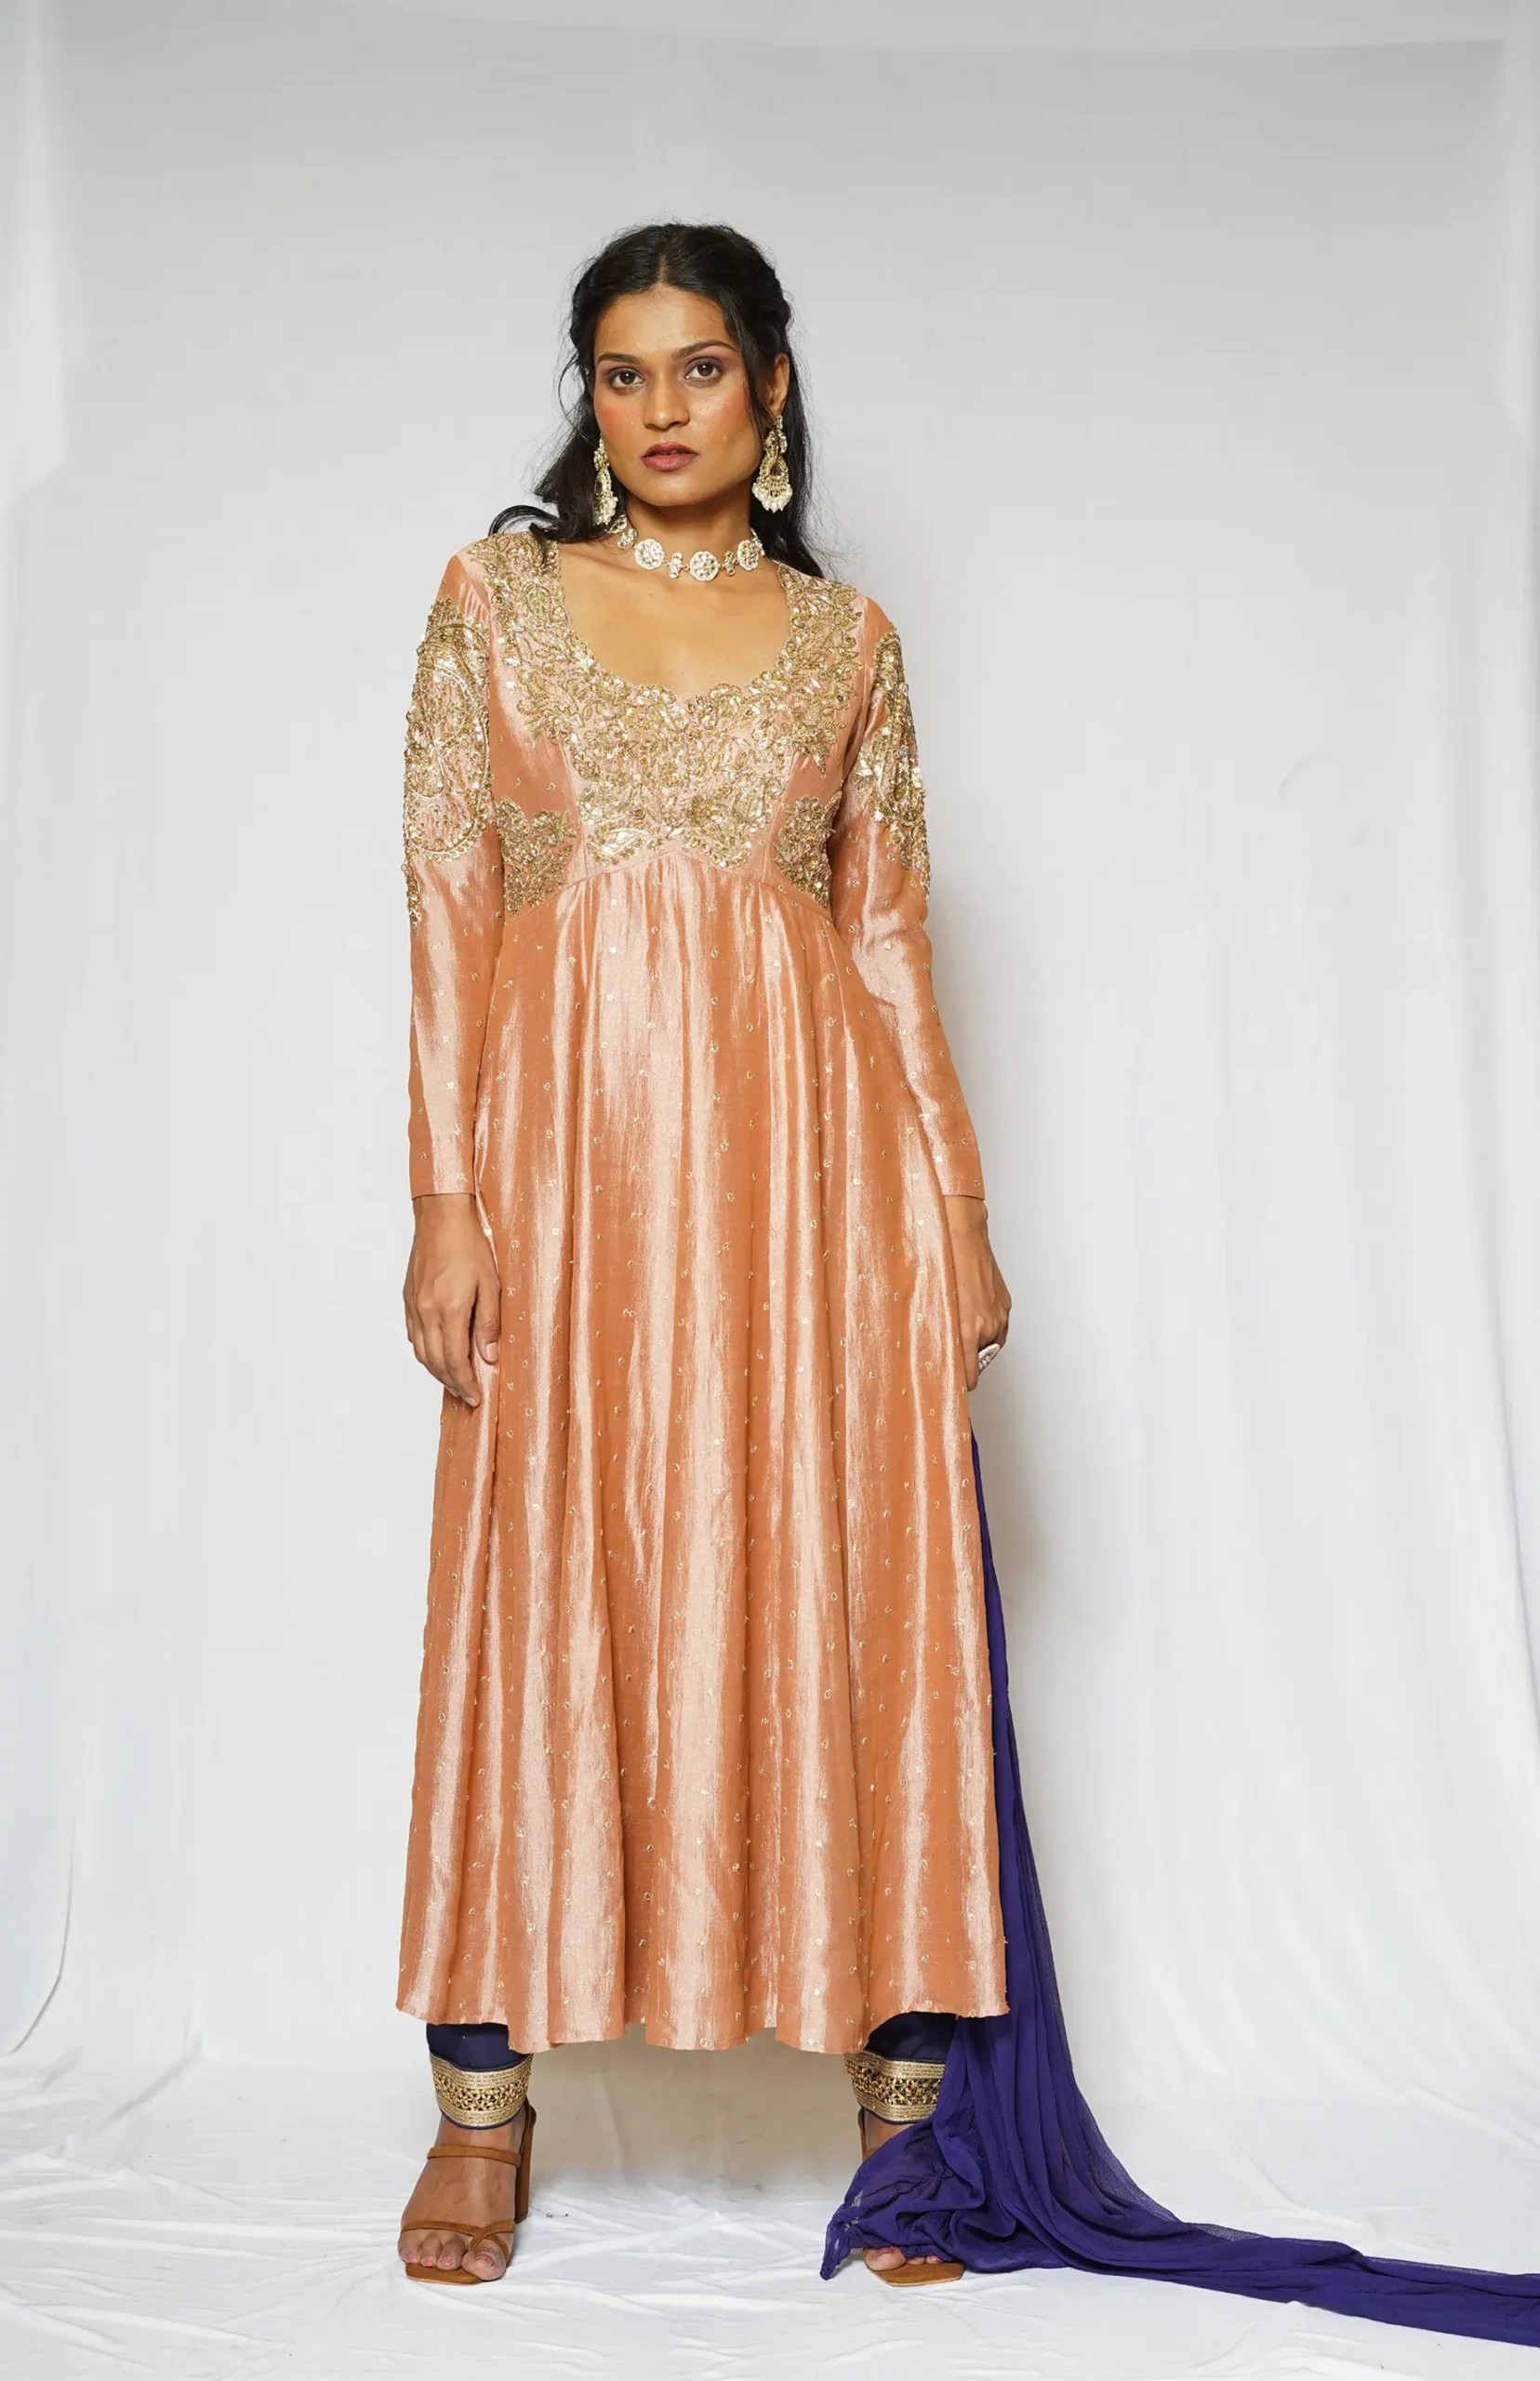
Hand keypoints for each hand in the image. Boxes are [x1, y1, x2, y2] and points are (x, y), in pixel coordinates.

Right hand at [404, 1193, 499, 1406]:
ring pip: (421, 1351)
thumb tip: (488, 1357)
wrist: (441, 1216)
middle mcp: (427, 1312)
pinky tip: (437, 1353)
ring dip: (436, 1371)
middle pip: (435, 1362)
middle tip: (467, 1395)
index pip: (454, 1361)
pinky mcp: (408, 1298)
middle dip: (451, 1383)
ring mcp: (414, 1306)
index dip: (465, 1384)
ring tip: (454, 1380)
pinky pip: (413, 1335)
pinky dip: (425, 1351)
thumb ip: (488, 1323)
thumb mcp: (491, 1284)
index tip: (476, 1397)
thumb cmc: (469, 1245)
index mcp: (449, 1310)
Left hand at [944, 1195, 1010, 1391]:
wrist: (961, 1234)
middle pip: (978, 1363)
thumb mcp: (932, 1305)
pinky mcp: (1004, 1305)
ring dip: (975, 1343)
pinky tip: (971, 1314)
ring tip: (958, 1326)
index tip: (947, 1385)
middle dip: (964, 1360)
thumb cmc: (940, 1265)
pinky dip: (986, 1328)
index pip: (968, 1378)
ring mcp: (999, 1316)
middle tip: (946, 1349)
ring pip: (988, 1345)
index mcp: (966, 1331)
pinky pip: (997, 1329)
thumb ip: (938, 1334)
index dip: (957, 1383)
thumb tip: (935, 1354)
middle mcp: (987, 1327)